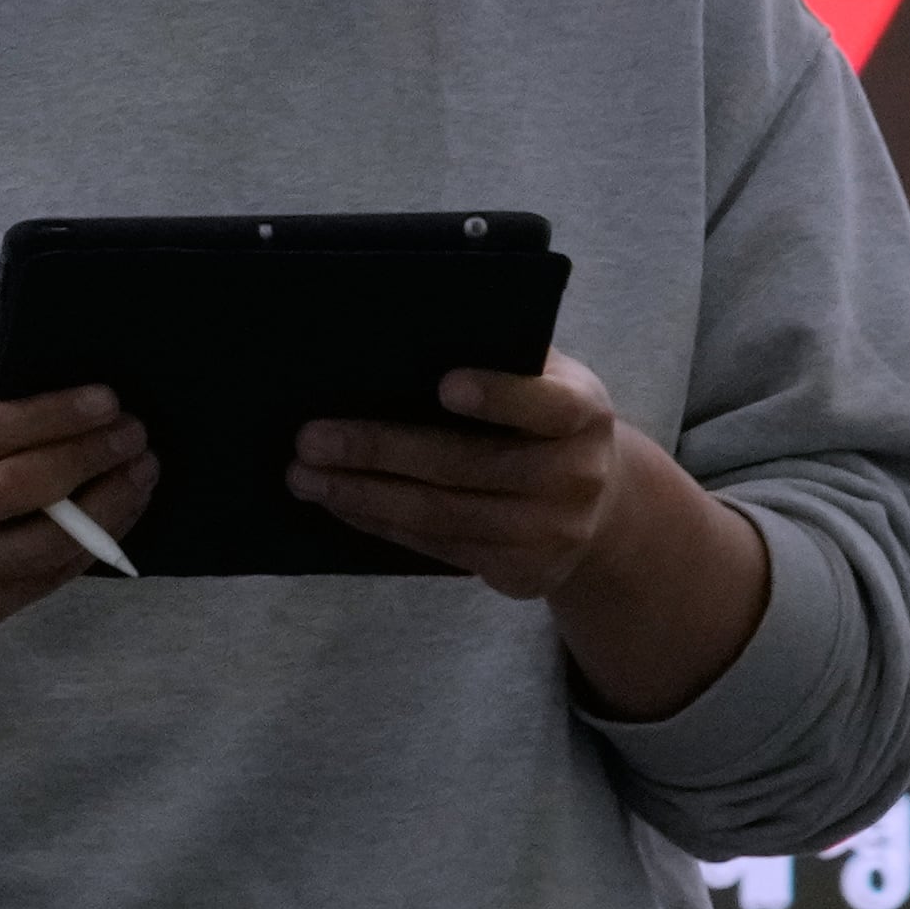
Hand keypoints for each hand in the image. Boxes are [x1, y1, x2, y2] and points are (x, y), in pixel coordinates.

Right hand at [0, 316, 154, 640]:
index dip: (55, 414)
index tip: (106, 398)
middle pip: (21, 487)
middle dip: (90, 455)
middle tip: (134, 431)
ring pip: (45, 542)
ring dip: (109, 504)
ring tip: (142, 468)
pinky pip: (50, 578)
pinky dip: (95, 542)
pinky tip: (121, 509)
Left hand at [287, 350, 645, 600]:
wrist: (604, 505)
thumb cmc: (546, 419)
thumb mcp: (548, 380)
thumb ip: (504, 359)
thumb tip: (398, 334)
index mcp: (584, 412)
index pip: (544, 404)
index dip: (498, 396)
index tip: (444, 384)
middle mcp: (576, 476)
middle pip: (467, 466)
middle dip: (380, 451)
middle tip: (310, 439)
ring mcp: (552, 533)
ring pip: (442, 515)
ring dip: (363, 496)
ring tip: (305, 477)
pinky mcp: (523, 573)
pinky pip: (439, 548)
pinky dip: (382, 523)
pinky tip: (341, 503)